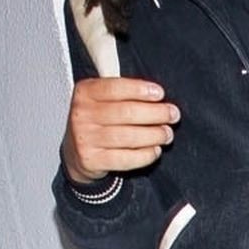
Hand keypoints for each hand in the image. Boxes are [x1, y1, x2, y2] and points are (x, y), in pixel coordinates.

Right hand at [62, 77, 178, 182]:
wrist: (76, 151)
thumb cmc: (98, 120)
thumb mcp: (101, 99)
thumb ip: (124, 93)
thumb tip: (158, 97)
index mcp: (85, 92)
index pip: (116, 88)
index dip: (140, 90)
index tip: (160, 94)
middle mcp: (82, 114)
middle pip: (127, 113)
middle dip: (157, 114)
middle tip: (173, 115)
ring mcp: (85, 138)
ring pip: (129, 136)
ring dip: (155, 135)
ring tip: (167, 134)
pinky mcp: (92, 160)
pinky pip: (127, 158)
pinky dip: (146, 154)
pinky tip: (155, 150)